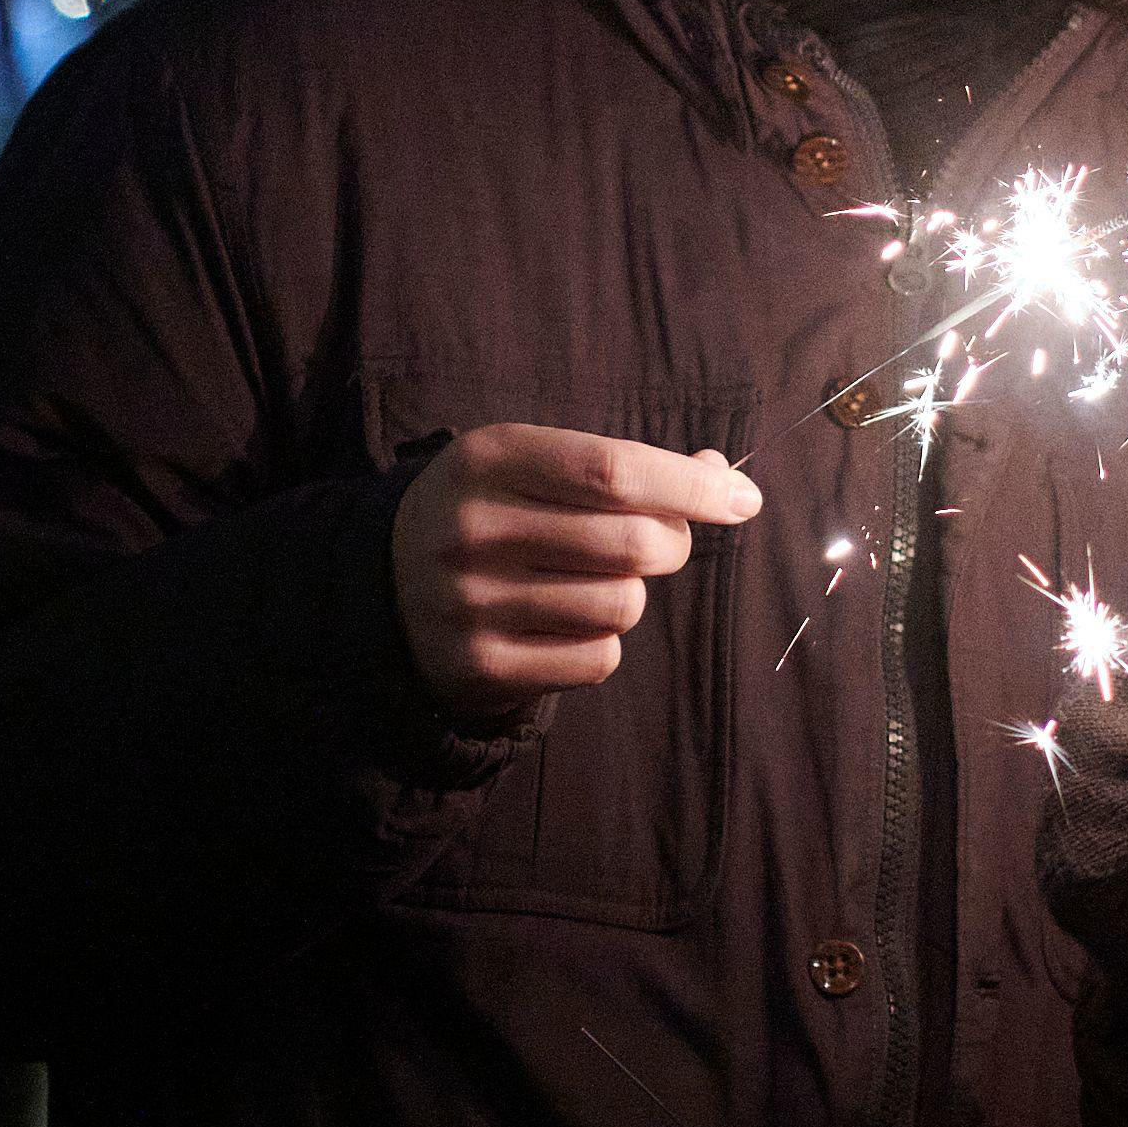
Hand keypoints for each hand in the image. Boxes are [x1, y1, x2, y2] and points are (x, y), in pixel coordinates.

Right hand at [390, 424, 760, 725]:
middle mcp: (472, 528)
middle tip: (658, 543)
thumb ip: (623, 466)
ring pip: (622, 606)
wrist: (384, 587)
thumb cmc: (491, 513)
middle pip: (631, 543)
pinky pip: (598, 658)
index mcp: (489, 459)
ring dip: (630, 596)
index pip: (613, 470)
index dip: (691, 485)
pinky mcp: (481, 667)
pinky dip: (602, 643)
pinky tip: (563, 625)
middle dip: (671, 543)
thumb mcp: (532, 464)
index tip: (743, 496)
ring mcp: (471, 602)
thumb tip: (722, 473)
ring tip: (589, 584)